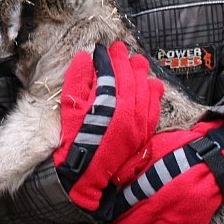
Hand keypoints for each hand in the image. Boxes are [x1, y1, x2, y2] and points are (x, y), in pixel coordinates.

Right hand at [53, 42, 163, 213]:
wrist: (88, 176)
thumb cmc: (75, 143)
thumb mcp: (69, 112)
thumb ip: (76, 83)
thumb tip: (83, 58)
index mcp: (107, 104)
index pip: (108, 73)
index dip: (104, 59)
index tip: (101, 49)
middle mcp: (127, 111)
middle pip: (128, 78)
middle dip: (123, 61)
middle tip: (119, 48)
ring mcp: (138, 122)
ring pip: (144, 90)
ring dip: (141, 73)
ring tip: (137, 60)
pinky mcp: (144, 132)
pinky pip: (154, 108)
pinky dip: (154, 93)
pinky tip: (152, 84)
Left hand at [106, 120, 223, 223]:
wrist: (216, 158)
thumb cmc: (184, 150)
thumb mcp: (153, 147)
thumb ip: (134, 163)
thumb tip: (116, 178)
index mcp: (148, 184)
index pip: (125, 204)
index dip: (115, 216)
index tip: (108, 222)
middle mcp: (160, 203)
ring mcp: (176, 216)